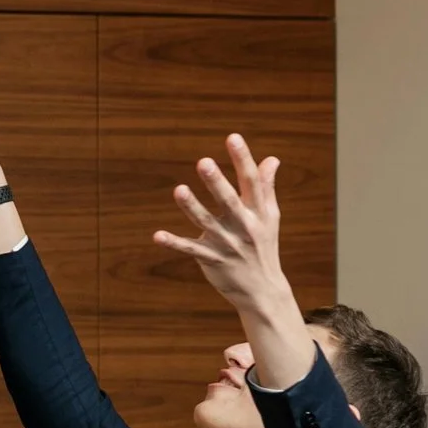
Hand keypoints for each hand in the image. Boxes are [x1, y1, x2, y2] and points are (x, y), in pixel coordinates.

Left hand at [154, 136, 315, 388]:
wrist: (262, 290)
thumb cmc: (264, 246)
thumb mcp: (269, 217)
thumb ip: (266, 187)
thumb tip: (271, 159)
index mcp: (259, 212)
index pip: (251, 181)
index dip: (242, 159)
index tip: (232, 138)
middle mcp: (244, 226)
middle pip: (229, 201)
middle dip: (216, 182)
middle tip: (203, 161)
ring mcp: (227, 244)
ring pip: (206, 223)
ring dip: (192, 207)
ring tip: (179, 190)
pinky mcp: (212, 259)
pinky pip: (191, 249)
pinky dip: (174, 243)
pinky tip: (157, 236)